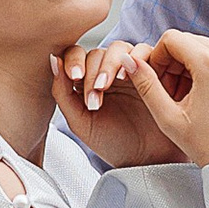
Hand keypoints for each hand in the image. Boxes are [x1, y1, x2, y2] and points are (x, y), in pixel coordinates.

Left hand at [52, 38, 180, 168]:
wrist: (146, 160)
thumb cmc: (113, 143)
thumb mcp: (80, 122)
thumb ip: (62, 93)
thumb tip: (54, 60)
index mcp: (89, 80)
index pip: (77, 56)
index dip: (74, 61)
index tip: (75, 78)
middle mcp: (110, 71)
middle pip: (98, 52)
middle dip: (93, 71)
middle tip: (96, 96)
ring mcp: (133, 69)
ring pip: (120, 48)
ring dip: (112, 63)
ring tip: (113, 83)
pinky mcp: (154, 70)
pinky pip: (146, 51)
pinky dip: (138, 57)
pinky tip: (133, 75)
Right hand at [116, 29, 208, 182]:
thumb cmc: (207, 147)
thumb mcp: (168, 117)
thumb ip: (146, 84)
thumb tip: (130, 60)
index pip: (172, 38)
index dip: (158, 56)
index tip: (158, 79)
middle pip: (191, 41)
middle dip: (176, 61)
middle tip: (171, 91)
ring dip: (194, 65)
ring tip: (189, 97)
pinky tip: (208, 98)